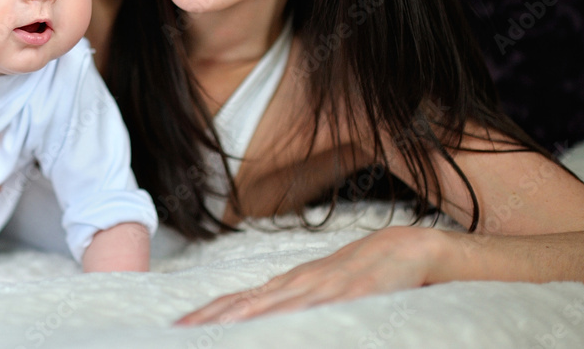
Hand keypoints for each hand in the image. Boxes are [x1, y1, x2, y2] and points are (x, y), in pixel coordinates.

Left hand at [176, 226, 443, 323]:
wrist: (407, 249)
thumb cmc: (360, 277)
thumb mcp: (320, 294)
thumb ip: (290, 308)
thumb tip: (253, 326)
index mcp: (289, 287)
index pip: (238, 301)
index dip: (208, 315)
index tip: (176, 328)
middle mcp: (299, 285)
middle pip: (247, 306)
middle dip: (212, 322)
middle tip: (179, 334)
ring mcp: (326, 288)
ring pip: (277, 309)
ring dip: (243, 323)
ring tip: (212, 335)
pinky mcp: (357, 294)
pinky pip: (324, 310)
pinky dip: (300, 319)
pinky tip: (280, 330)